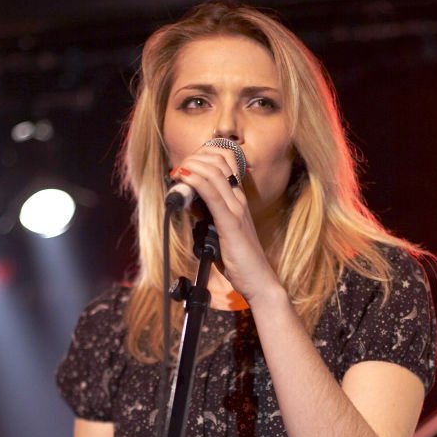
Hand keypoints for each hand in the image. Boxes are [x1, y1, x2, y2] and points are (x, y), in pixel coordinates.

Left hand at [170, 143, 282, 305]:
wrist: (259, 280)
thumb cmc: (239, 259)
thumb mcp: (219, 231)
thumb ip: (208, 216)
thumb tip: (190, 203)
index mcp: (239, 200)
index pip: (226, 162)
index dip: (204, 155)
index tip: (186, 164)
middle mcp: (239, 200)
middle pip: (219, 162)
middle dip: (194, 158)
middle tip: (178, 167)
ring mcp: (237, 210)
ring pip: (214, 174)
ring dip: (192, 166)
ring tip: (178, 170)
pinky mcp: (231, 224)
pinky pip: (213, 196)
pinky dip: (196, 182)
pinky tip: (185, 177)